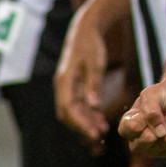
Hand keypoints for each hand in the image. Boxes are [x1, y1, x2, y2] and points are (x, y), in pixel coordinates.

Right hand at [55, 11, 112, 147]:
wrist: (85, 30)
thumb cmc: (91, 45)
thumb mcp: (95, 63)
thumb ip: (94, 85)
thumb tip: (94, 107)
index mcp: (65, 81)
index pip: (69, 108)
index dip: (80, 123)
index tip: (94, 133)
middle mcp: (63, 86)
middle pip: (68, 113)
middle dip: (82, 126)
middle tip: (99, 136)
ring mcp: (67, 86)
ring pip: (73, 111)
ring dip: (86, 121)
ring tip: (103, 130)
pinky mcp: (73, 86)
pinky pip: (78, 104)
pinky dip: (87, 113)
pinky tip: (100, 119)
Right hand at [119, 80, 165, 159]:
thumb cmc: (164, 94)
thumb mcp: (152, 94)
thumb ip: (150, 111)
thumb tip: (160, 134)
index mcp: (129, 127)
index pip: (128, 130)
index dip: (140, 120)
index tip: (145, 111)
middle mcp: (139, 142)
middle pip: (144, 143)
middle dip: (158, 125)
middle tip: (162, 115)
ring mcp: (155, 150)